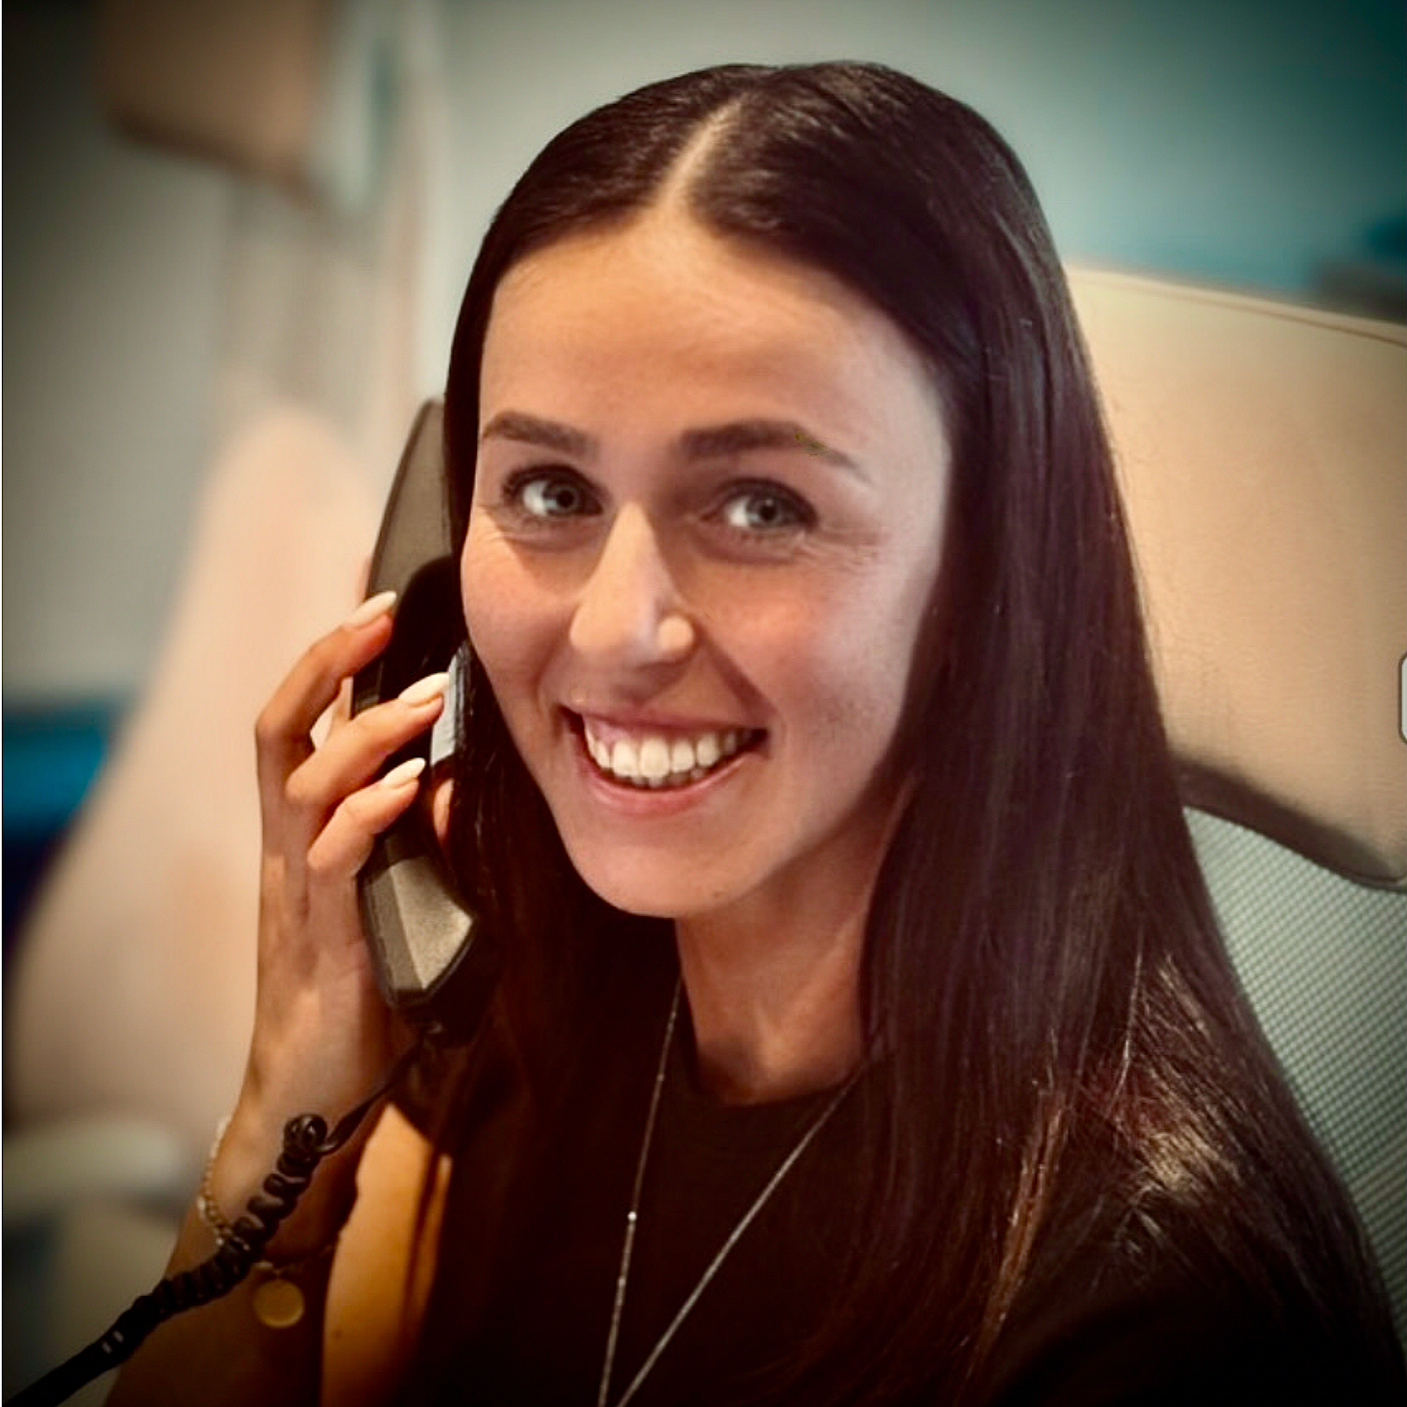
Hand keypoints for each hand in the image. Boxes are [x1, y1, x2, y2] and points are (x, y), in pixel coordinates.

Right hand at [220, 591, 448, 1206]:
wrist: (312, 1093)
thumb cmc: (361, 989)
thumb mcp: (394, 900)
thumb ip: (414, 842)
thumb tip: (448, 780)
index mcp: (305, 832)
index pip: (301, 724)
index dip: (328, 660)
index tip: (376, 602)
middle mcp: (288, 848)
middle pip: (279, 730)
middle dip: (326, 664)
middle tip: (385, 614)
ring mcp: (297, 891)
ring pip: (303, 785)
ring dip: (366, 733)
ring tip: (426, 696)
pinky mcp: (321, 939)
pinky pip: (334, 862)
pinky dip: (370, 815)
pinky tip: (411, 787)